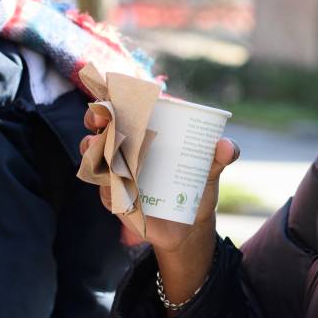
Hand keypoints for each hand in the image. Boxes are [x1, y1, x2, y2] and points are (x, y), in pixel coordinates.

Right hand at [81, 103, 239, 305]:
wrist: (190, 226)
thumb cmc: (198, 185)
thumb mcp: (212, 168)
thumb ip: (222, 154)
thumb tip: (226, 147)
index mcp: (150, 129)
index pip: (129, 105)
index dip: (117, 95)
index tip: (116, 92)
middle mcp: (129, 145)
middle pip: (103, 124)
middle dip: (96, 116)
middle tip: (99, 117)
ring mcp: (118, 169)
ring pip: (95, 153)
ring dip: (92, 147)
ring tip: (97, 144)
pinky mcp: (114, 195)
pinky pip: (103, 186)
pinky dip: (104, 182)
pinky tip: (111, 181)